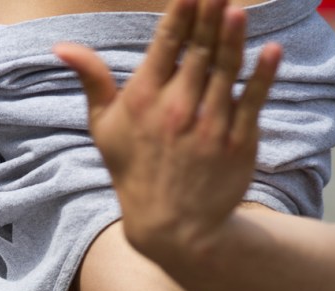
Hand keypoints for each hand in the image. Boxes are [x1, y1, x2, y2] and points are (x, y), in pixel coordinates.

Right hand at [55, 0, 281, 259]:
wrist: (172, 225)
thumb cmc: (134, 169)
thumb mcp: (103, 127)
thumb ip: (91, 80)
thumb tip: (62, 46)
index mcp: (143, 101)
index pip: (165, 47)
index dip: (180, 15)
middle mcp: (176, 111)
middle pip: (198, 53)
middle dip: (209, 16)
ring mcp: (209, 127)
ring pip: (226, 72)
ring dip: (233, 38)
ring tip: (237, 9)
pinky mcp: (237, 142)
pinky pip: (253, 102)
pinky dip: (263, 76)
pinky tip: (272, 50)